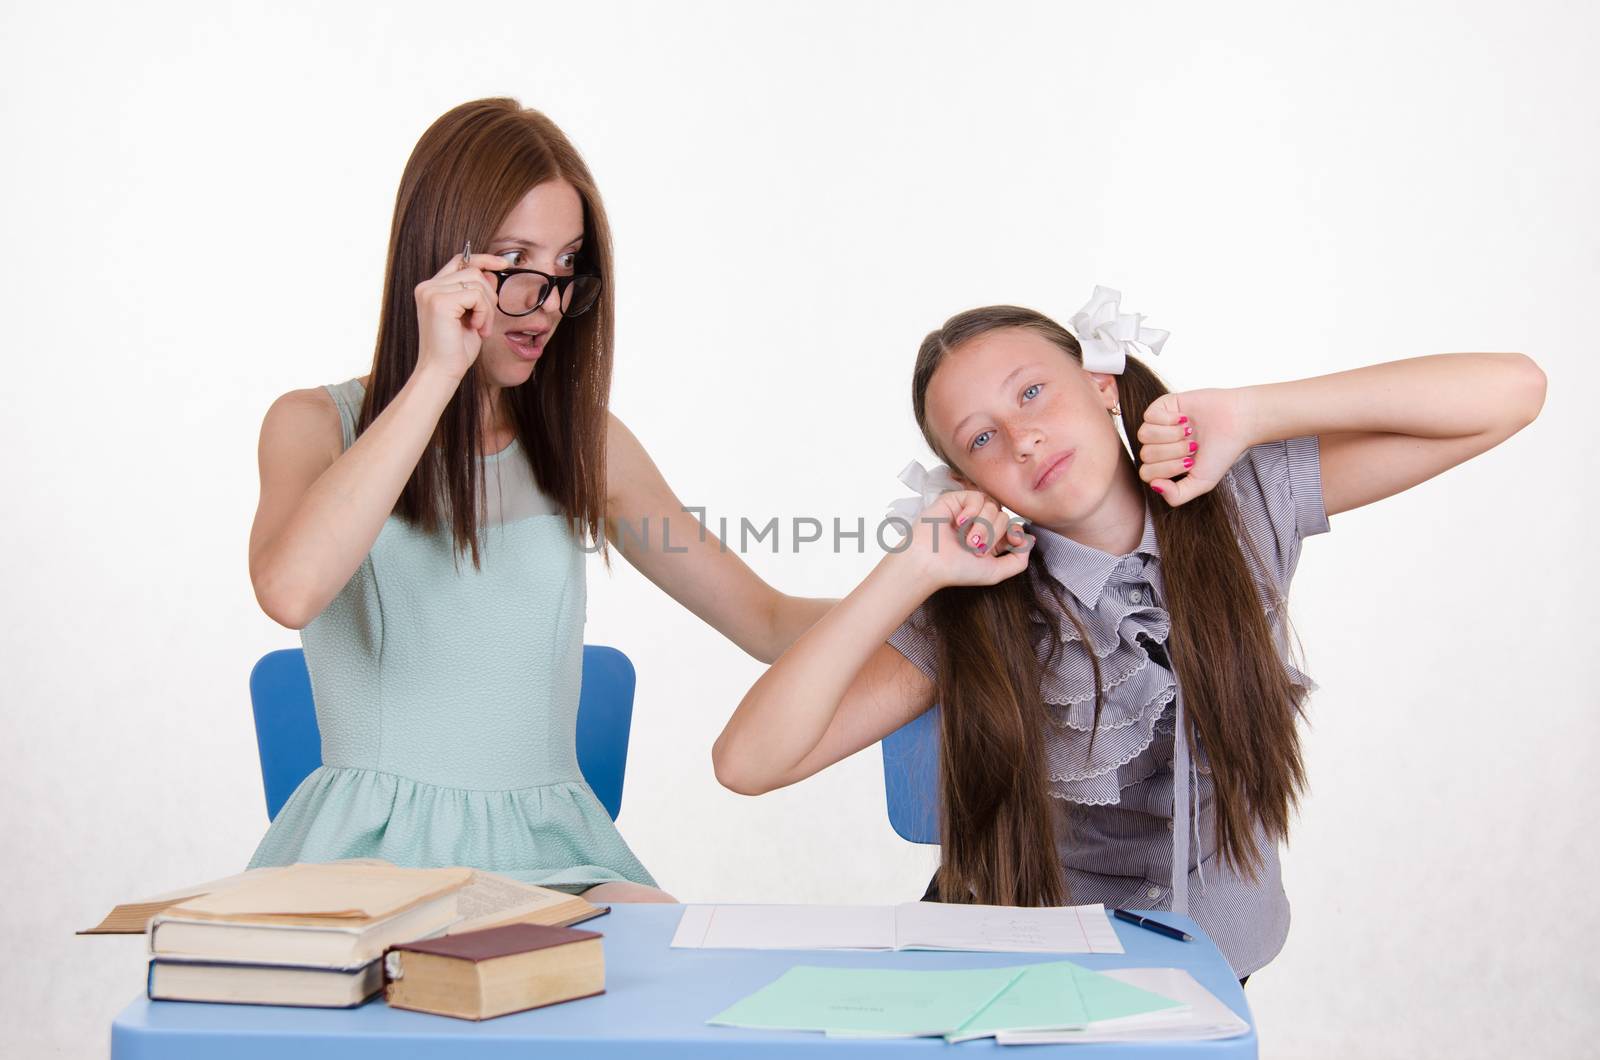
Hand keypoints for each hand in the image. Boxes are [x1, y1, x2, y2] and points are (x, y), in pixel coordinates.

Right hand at [412, 251, 509, 383]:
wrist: (442, 372)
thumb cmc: (456, 349)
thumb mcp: (472, 316)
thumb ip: (478, 293)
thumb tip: (492, 272)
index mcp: (432, 288)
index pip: (460, 261)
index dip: (483, 259)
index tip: (503, 264)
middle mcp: (427, 287)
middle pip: (473, 271)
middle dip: (489, 296)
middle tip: (485, 323)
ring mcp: (431, 292)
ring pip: (477, 282)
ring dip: (488, 308)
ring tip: (481, 328)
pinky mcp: (439, 301)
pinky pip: (476, 295)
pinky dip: (484, 313)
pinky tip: (476, 328)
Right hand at [895, 489, 1033, 590]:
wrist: (929, 562)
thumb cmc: (956, 570)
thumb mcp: (995, 572)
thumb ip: (1018, 562)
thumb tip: (1030, 541)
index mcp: (990, 540)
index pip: (1013, 527)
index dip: (1015, 532)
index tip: (1011, 542)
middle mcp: (980, 524)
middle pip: (1004, 517)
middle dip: (993, 535)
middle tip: (975, 549)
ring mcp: (968, 511)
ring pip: (993, 506)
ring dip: (982, 526)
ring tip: (965, 540)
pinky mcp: (955, 499)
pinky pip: (976, 496)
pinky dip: (972, 511)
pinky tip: (959, 523)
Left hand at [1135, 387, 1253, 506]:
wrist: (1237, 423)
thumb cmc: (1220, 453)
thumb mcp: (1201, 483)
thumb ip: (1177, 495)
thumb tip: (1154, 486)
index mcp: (1164, 465)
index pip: (1147, 473)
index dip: (1168, 469)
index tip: (1191, 462)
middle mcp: (1158, 446)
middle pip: (1146, 454)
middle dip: (1173, 451)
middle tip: (1194, 445)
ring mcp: (1158, 426)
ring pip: (1144, 435)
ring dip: (1170, 435)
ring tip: (1189, 431)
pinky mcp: (1162, 406)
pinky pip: (1149, 416)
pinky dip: (1168, 419)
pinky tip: (1185, 419)